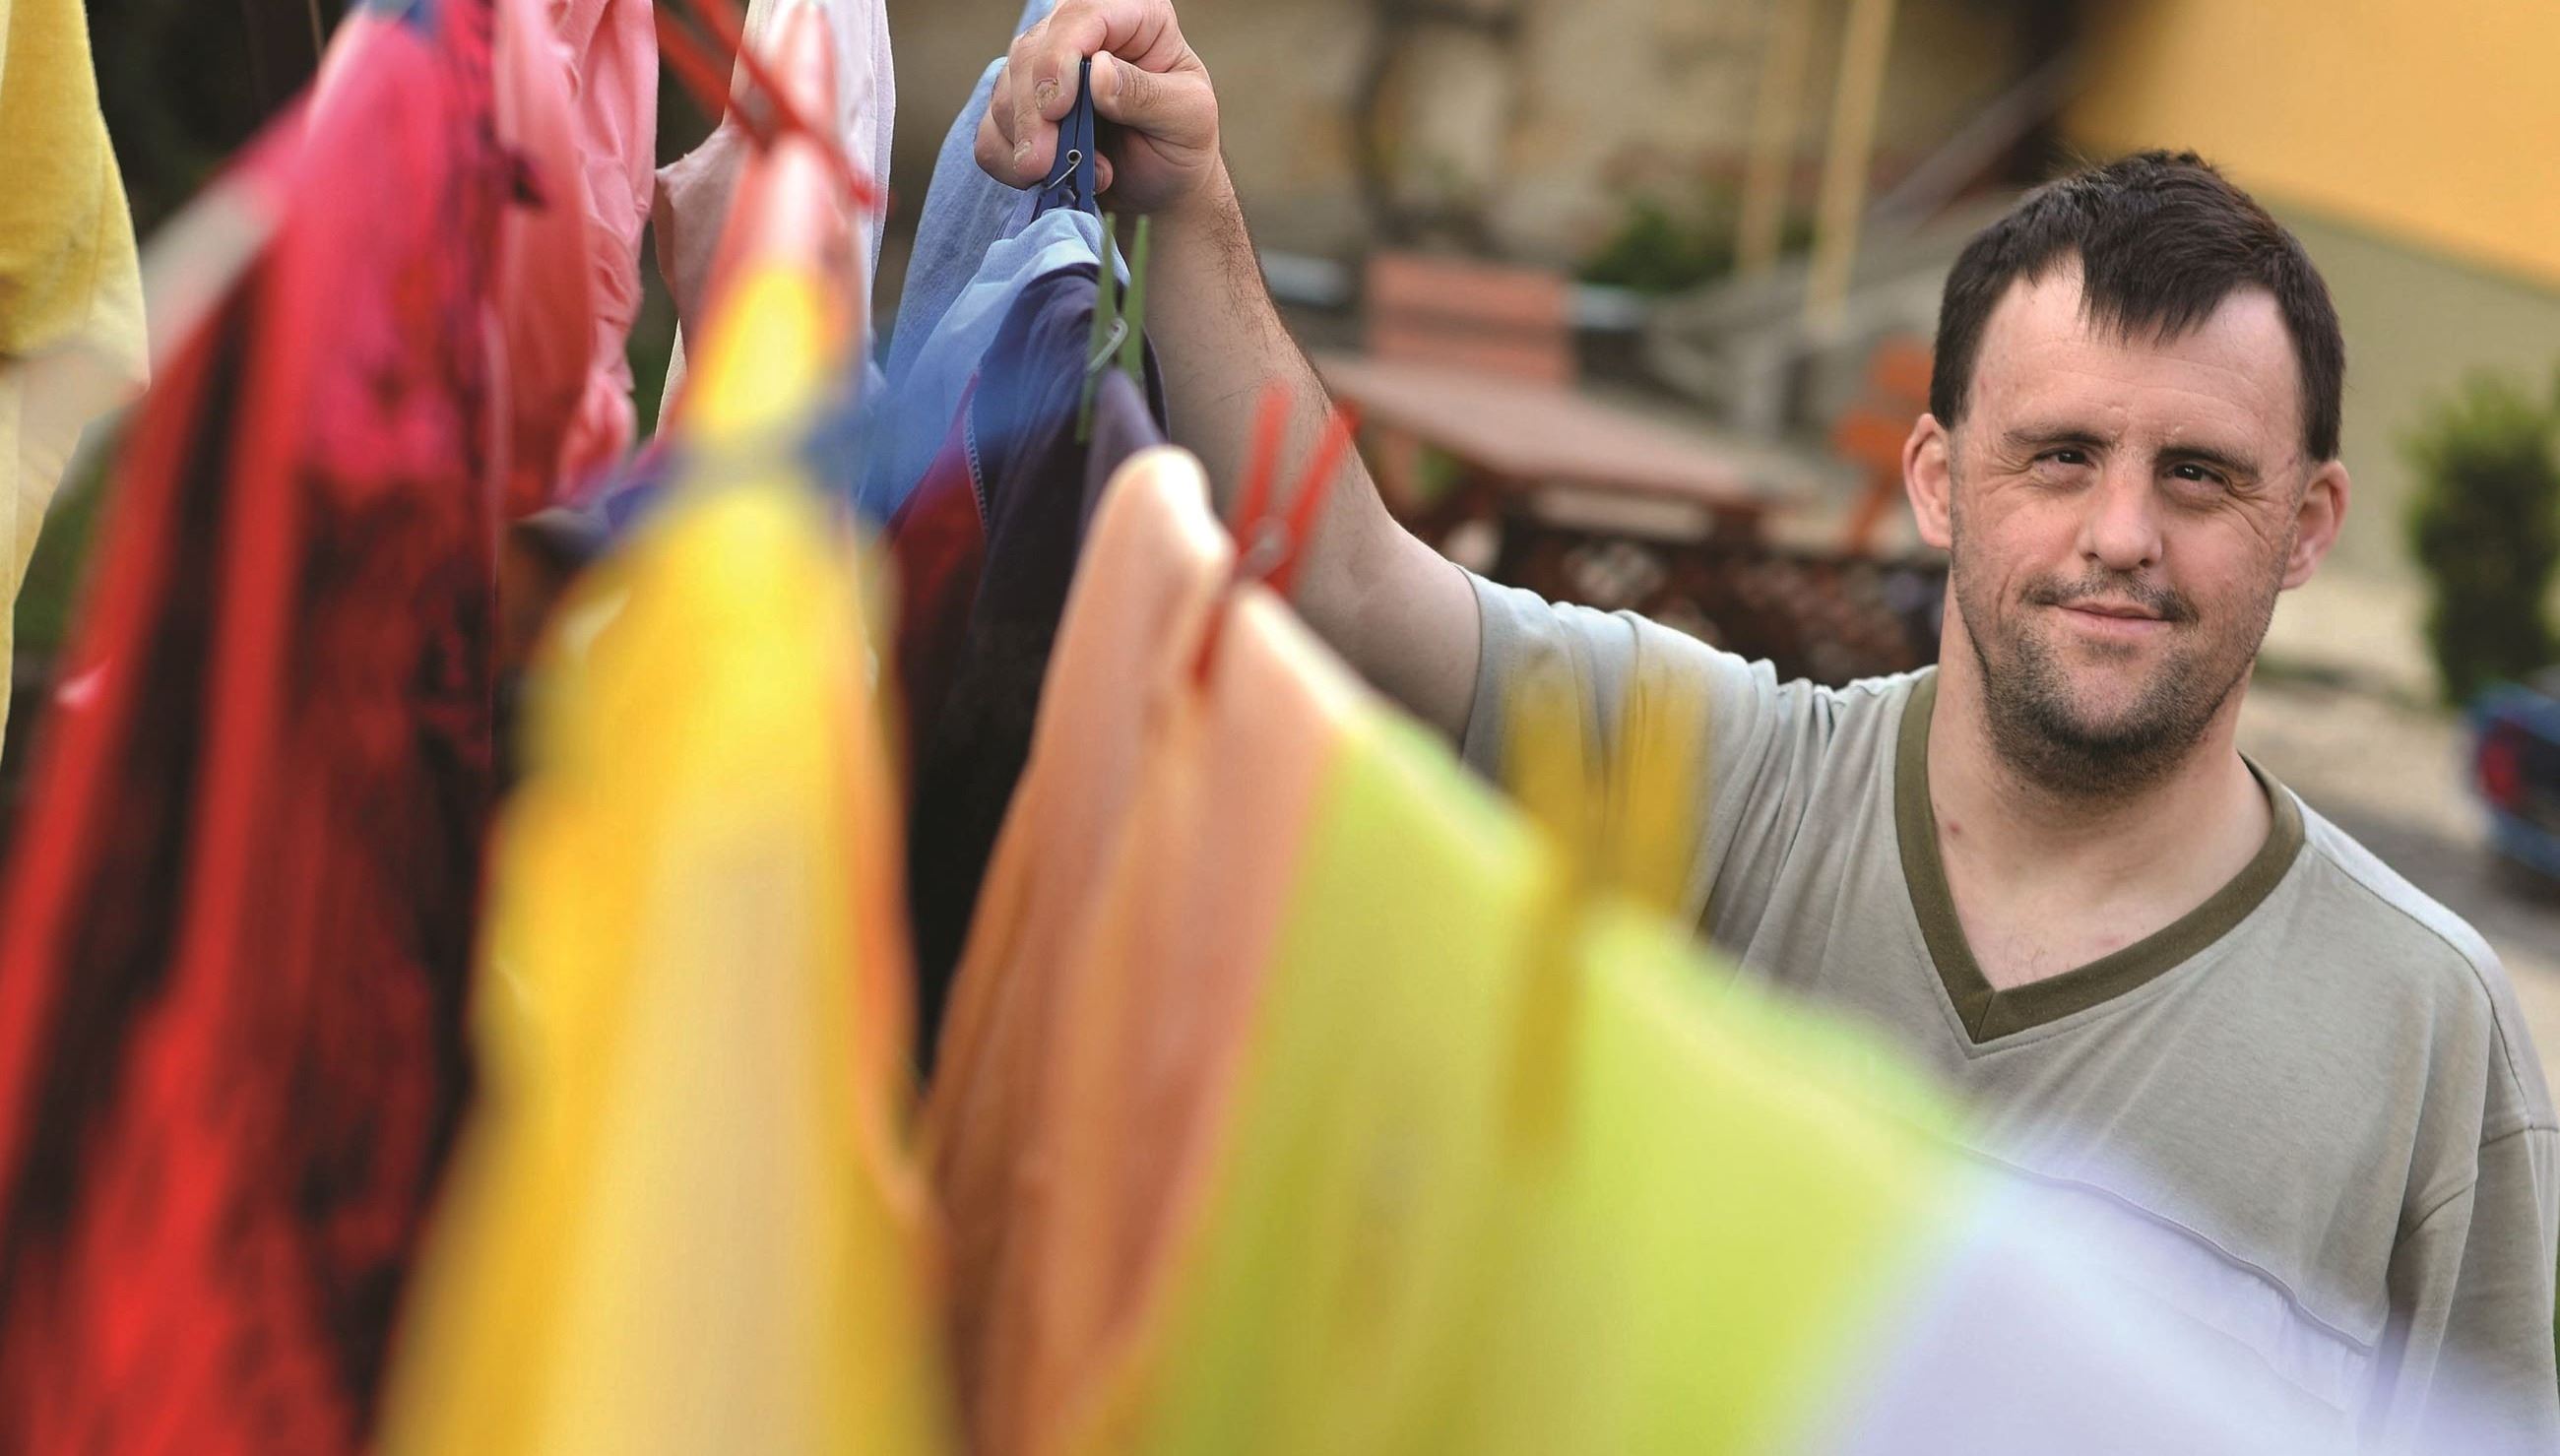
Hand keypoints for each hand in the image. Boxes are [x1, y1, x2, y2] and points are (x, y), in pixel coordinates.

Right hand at [974, 0, 1223, 216]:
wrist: (1164, 186)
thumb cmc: (1183, 144)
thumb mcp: (1187, 118)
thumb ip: (1146, 94)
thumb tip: (1096, 71)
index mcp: (1134, 17)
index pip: (1082, 14)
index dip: (1059, 56)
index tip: (1058, 107)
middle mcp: (1084, 35)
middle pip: (1031, 53)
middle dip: (1032, 113)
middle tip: (1043, 162)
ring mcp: (1047, 70)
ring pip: (1004, 91)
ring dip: (1024, 142)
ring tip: (1068, 175)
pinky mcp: (1024, 110)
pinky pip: (990, 130)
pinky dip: (1007, 160)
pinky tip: (1043, 178)